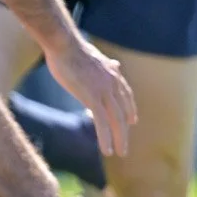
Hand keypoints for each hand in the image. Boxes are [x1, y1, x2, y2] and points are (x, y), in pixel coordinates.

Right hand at [42, 33, 137, 157]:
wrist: (63, 43)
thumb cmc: (71, 48)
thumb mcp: (94, 56)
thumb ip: (105, 65)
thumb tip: (115, 64)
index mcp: (112, 73)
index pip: (126, 95)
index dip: (130, 109)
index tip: (133, 121)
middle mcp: (113, 83)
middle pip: (123, 112)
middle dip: (124, 131)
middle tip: (124, 146)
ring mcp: (104, 90)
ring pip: (116, 120)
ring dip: (118, 139)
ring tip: (118, 152)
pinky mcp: (92, 97)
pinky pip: (102, 122)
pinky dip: (106, 138)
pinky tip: (106, 150)